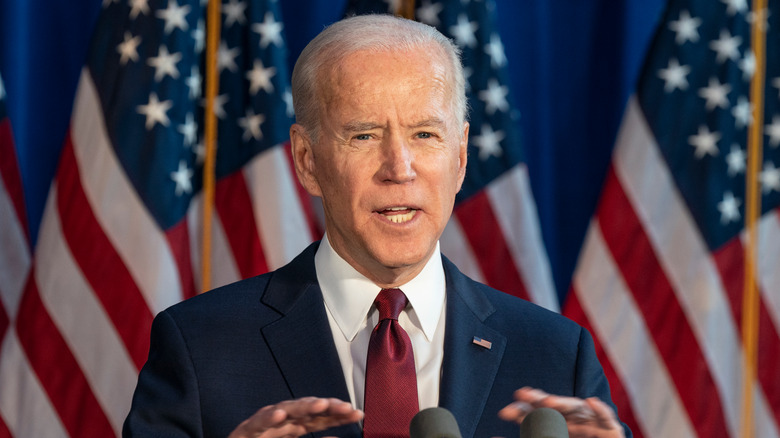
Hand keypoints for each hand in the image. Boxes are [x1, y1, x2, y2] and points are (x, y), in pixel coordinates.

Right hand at [228, 397, 362, 437]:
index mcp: (295, 426)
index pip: (321, 418)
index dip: (339, 414)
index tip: (358, 414)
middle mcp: (282, 421)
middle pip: (308, 410)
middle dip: (327, 406)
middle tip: (346, 407)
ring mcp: (264, 424)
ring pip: (285, 410)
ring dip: (302, 406)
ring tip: (320, 405)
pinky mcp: (245, 431)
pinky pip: (257, 423)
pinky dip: (268, 418)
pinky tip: (279, 415)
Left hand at [498, 387, 623, 437]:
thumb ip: (529, 437)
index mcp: (557, 424)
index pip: (537, 413)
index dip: (522, 411)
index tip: (504, 413)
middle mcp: (573, 419)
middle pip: (555, 406)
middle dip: (538, 399)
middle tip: (521, 394)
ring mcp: (592, 423)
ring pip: (577, 409)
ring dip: (563, 403)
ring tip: (547, 402)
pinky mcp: (611, 430)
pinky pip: (606, 418)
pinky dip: (600, 410)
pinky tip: (591, 401)